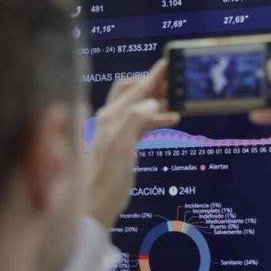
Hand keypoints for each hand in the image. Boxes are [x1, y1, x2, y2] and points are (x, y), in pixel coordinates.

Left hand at [88, 60, 180, 226]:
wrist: (94, 206)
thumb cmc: (107, 181)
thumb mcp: (122, 148)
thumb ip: (136, 121)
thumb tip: (154, 102)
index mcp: (111, 118)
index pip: (137, 90)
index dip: (154, 76)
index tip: (170, 64)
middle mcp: (110, 119)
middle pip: (133, 90)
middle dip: (153, 84)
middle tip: (175, 83)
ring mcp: (114, 131)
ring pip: (138, 105)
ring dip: (157, 100)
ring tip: (176, 101)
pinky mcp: (120, 143)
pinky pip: (140, 121)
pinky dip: (155, 117)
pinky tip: (170, 120)